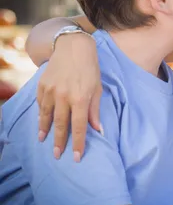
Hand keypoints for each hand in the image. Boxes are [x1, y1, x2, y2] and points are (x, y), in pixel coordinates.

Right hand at [37, 33, 101, 161]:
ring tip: (43, 141)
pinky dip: (41, 115)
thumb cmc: (90, 69)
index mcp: (81, 98)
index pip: (78, 127)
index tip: (76, 157)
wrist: (73, 47)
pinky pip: (41, 104)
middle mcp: (64, 96)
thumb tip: (99, 130)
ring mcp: (51, 91)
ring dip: (45, 130)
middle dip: (59, 142)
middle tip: (57, 155)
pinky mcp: (42, 85)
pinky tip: (42, 122)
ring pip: (46, 116)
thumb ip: (95, 111)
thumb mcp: (97, 89)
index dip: (77, 143)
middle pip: (61, 125)